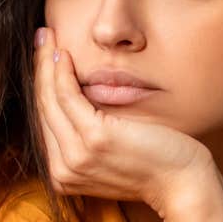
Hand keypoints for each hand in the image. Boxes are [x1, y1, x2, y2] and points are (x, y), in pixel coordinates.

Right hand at [32, 27, 222, 216]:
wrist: (183, 185)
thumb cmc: (155, 165)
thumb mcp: (112, 155)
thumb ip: (88, 139)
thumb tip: (78, 101)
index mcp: (63, 175)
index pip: (45, 122)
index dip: (42, 86)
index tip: (43, 58)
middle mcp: (63, 170)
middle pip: (42, 108)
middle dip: (39, 68)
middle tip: (41, 37)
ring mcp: (77, 156)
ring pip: (50, 99)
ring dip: (46, 63)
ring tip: (47, 36)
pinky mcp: (94, 139)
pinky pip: (68, 97)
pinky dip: (62, 72)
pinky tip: (64, 53)